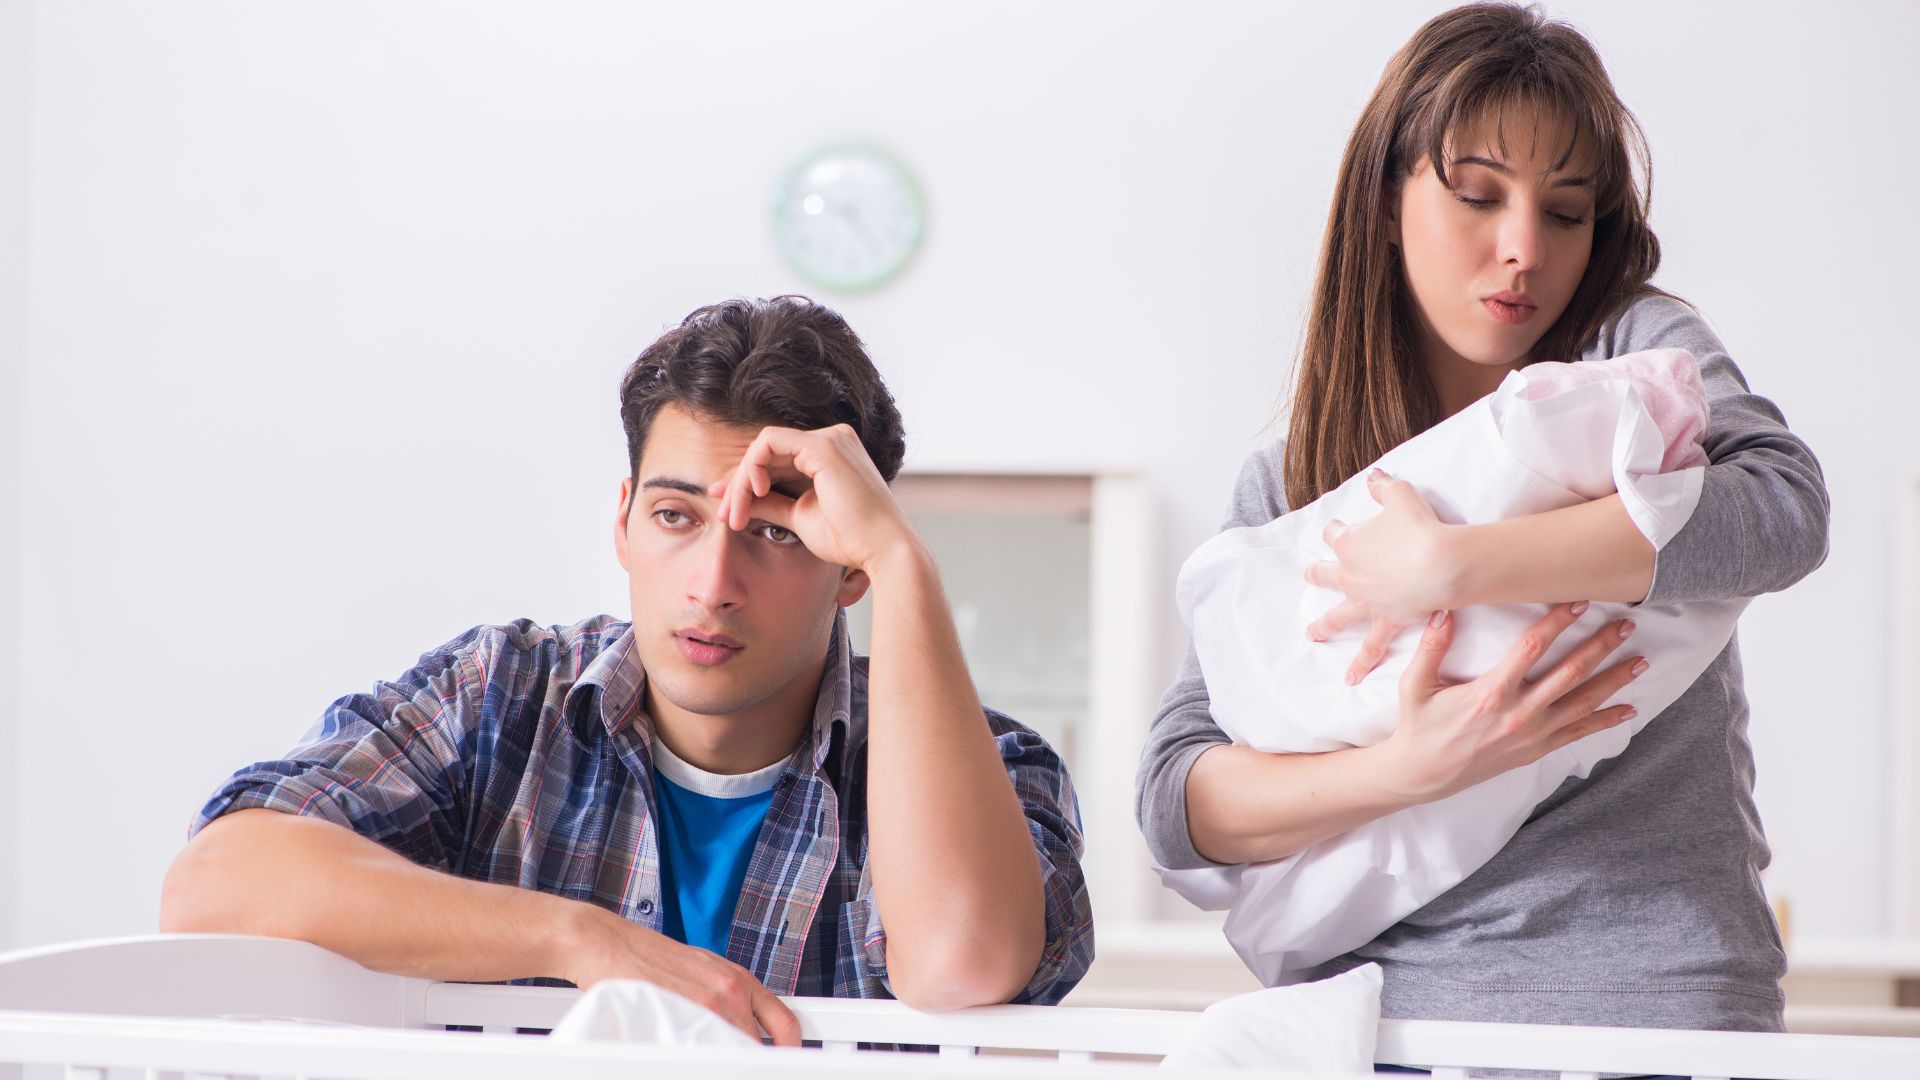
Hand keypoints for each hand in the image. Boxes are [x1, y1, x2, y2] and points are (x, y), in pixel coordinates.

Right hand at [562, 906, 800, 1045]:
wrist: (610, 943)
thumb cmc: (649, 958)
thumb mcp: (701, 971)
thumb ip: (727, 1000)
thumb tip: (743, 1033)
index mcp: (739, 979)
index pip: (785, 1023)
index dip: (788, 1050)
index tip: (781, 1062)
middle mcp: (731, 989)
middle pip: (759, 1045)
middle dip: (750, 1059)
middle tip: (740, 1066)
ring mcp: (707, 1003)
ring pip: (735, 1050)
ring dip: (726, 1061)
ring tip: (705, 1060)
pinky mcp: (681, 1013)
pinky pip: (704, 1050)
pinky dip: (701, 1060)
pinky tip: (687, 1058)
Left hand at [708, 424, 918, 573]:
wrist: (883, 551)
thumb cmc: (850, 539)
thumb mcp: (801, 517)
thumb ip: (772, 503)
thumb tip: (739, 501)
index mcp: (832, 454)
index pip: (778, 458)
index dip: (746, 481)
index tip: (727, 509)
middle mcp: (833, 439)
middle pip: (768, 451)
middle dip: (738, 482)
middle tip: (723, 514)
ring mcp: (830, 439)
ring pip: (764, 446)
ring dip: (741, 480)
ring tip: (734, 514)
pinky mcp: (822, 447)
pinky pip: (768, 445)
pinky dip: (752, 469)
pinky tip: (753, 493)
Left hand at [1305, 469, 1460, 683]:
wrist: (1440, 563)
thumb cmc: (1420, 526)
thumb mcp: (1400, 496)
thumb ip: (1384, 487)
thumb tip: (1374, 476)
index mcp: (1349, 544)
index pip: (1336, 534)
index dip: (1339, 529)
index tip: (1342, 527)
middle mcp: (1351, 575)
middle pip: (1325, 574)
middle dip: (1317, 574)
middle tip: (1309, 575)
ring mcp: (1366, 601)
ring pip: (1338, 615)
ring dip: (1323, 625)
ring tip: (1311, 634)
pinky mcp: (1387, 620)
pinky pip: (1370, 647)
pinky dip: (1360, 663)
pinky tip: (1350, 678)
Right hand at [1383, 602, 1648, 802]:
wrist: (1422, 774)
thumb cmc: (1418, 726)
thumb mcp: (1415, 685)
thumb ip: (1430, 647)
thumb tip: (1443, 610)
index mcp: (1491, 693)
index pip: (1532, 648)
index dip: (1558, 622)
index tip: (1579, 602)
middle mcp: (1519, 714)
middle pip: (1570, 673)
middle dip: (1601, 647)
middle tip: (1627, 625)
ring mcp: (1532, 735)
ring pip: (1583, 702)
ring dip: (1614, 681)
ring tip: (1640, 661)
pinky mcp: (1536, 750)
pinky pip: (1578, 733)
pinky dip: (1605, 721)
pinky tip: (1629, 709)